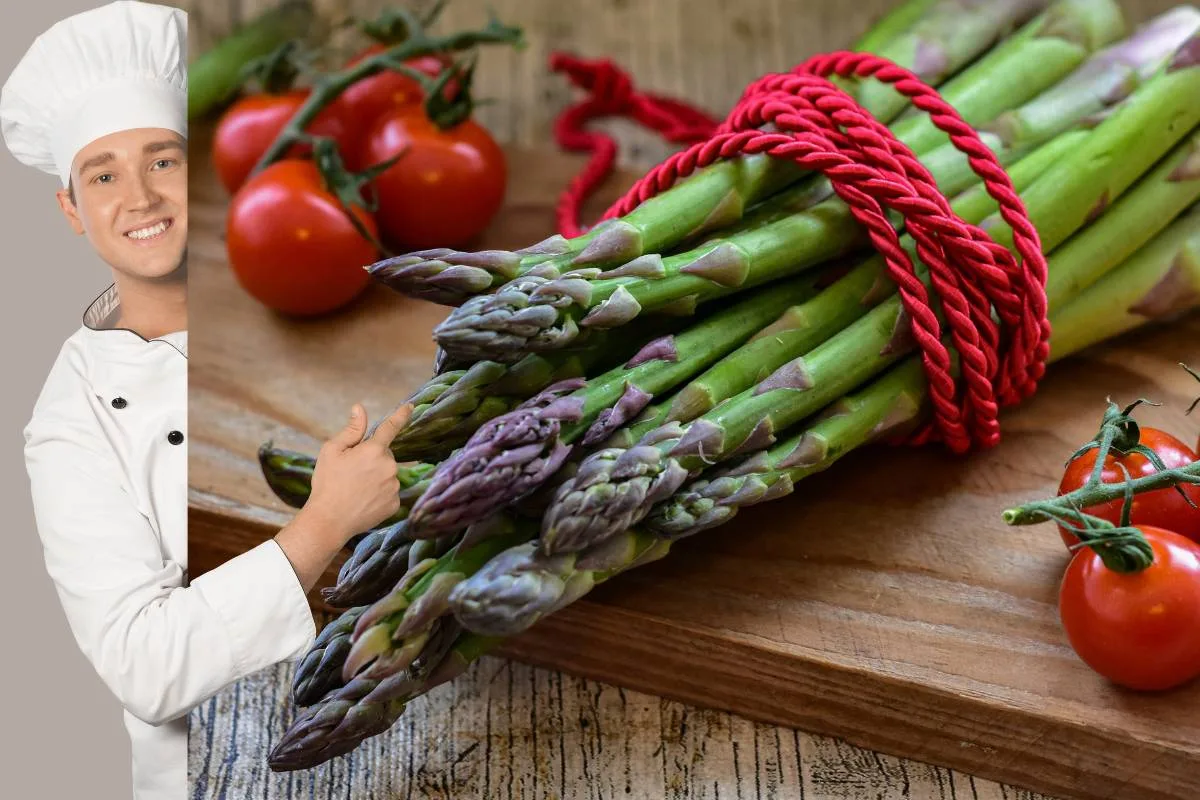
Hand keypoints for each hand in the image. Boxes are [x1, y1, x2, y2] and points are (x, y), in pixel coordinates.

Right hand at [301, 403, 413, 546]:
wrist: (329, 521)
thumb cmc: (327, 483)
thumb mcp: (332, 451)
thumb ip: (351, 429)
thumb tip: (360, 408)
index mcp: (374, 450)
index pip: (390, 427)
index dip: (401, 415)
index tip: (410, 406)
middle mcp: (389, 467)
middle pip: (384, 455)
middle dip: (371, 459)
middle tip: (351, 473)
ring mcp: (394, 486)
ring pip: (387, 475)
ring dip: (375, 477)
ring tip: (355, 489)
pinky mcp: (394, 504)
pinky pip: (388, 492)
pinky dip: (378, 494)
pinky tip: (363, 501)